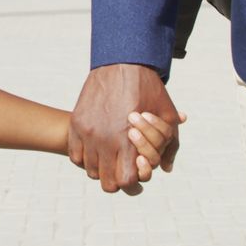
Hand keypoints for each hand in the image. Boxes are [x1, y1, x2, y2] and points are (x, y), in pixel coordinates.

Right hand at [68, 63, 181, 194]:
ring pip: (89, 169)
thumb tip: (166, 168)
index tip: (134, 171)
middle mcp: (106, 139)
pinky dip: (84, 157)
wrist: (122, 63)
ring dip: (100, 168)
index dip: (131, 182)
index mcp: (129, 140)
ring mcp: (88, 132)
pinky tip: (95, 148)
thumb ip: (169, 144)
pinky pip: (75, 155)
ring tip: (108, 157)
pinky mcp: (77, 123)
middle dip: (115, 179)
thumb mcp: (167, 115)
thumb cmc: (148, 90)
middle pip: (107, 182)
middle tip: (120, 168)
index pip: (126, 181)